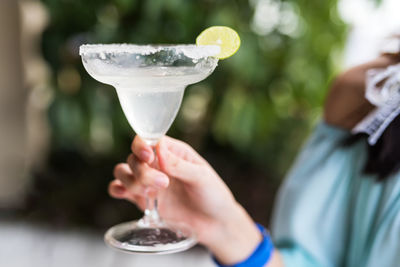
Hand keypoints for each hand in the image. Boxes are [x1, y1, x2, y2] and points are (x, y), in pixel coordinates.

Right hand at [109, 135, 260, 264]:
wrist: (215, 225)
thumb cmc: (214, 196)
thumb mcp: (202, 178)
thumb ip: (179, 165)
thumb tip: (158, 148)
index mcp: (173, 152)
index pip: (149, 139)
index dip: (142, 145)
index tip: (148, 157)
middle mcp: (158, 164)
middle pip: (134, 157)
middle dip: (142, 171)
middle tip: (163, 184)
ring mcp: (149, 182)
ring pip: (123, 171)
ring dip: (130, 180)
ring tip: (151, 193)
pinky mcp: (143, 200)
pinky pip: (120, 189)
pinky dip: (117, 189)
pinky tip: (124, 194)